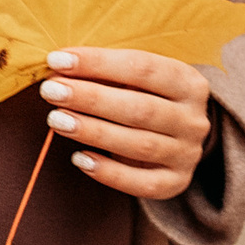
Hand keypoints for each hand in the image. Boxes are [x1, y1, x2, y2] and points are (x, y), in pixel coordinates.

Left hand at [38, 47, 213, 199]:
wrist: (176, 135)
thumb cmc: (144, 97)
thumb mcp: (134, 78)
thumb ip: (105, 73)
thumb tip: (59, 70)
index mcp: (188, 83)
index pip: (143, 68)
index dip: (98, 63)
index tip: (57, 60)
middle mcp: (193, 119)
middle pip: (140, 109)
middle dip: (90, 99)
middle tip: (50, 91)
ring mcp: (188, 153)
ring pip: (140, 145)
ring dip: (94, 132)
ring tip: (56, 120)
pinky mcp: (176, 182)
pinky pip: (144, 184)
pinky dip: (110, 173)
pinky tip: (80, 159)